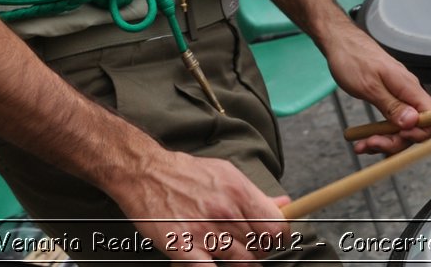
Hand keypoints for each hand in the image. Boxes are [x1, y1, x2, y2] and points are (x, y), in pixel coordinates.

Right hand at [117, 150, 293, 262]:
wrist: (146, 173)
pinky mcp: (184, 247)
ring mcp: (205, 231)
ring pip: (240, 261)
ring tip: (229, 254)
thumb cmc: (186, 174)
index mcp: (238, 192)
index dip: (279, 238)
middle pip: (260, 247)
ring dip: (239, 262)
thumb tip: (284, 204)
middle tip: (247, 246)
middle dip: (257, 250)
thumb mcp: (226, 174)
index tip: (274, 241)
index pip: (276, 227)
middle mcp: (225, 211)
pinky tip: (214, 263)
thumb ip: (256, 194)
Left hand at [320, 23, 430, 154]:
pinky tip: (364, 138)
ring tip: (363, 144)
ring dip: (384, 140)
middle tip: (373, 143)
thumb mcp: (369, 86)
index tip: (399, 136)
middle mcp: (407, 92)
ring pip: (402, 127)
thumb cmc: (352, 57)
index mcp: (408, 86)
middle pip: (415, 127)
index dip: (420, 132)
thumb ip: (392, 105)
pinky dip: (379, 133)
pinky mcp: (389, 98)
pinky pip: (391, 121)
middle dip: (395, 141)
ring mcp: (399, 95)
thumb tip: (413, 122)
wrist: (340, 42)